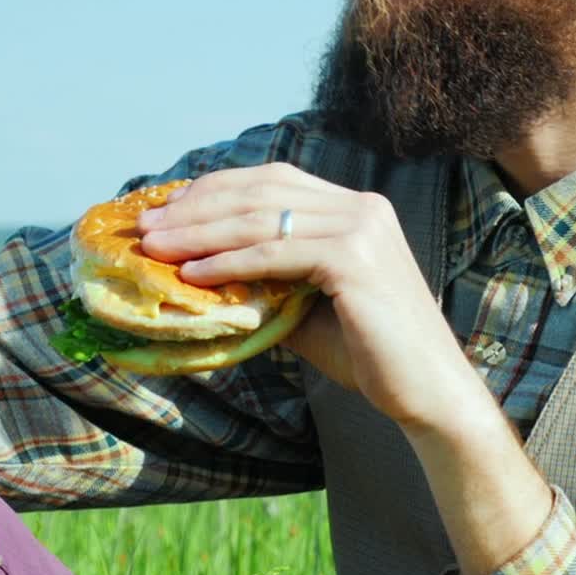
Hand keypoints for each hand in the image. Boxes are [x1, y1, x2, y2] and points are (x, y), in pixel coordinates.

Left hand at [138, 163, 484, 432]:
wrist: (428, 394)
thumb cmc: (369, 354)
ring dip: (200, 233)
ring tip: (156, 247)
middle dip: (197, 207)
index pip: (271, 180)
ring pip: (261, 219)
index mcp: (352, 207)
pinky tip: (193, 273)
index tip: (167, 209)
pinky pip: (275, 254)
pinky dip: (228, 262)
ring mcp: (361, 228)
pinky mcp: (355, 259)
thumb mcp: (306, 307)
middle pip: (260, 191)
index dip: (215, 190)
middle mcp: (359, 207)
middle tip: (147, 225)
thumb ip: (265, 282)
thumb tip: (196, 275)